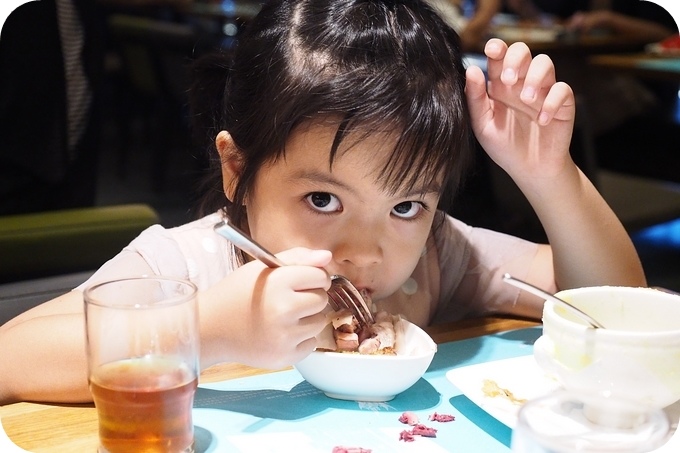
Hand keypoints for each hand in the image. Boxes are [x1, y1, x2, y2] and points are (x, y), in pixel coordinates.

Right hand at [202, 248, 331, 368]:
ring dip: (308, 318)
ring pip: (320, 322)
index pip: (321, 276)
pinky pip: (311, 344)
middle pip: (323, 299)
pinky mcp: (285, 357)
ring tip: (284, 317)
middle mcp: (284, 309)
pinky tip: (280, 333)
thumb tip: (327, 257)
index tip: (300, 281)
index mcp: (278, 282)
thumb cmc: (237, 294)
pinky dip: (301, 339)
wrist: (211, 328)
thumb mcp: (262, 268)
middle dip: (310, 297)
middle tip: (288, 299)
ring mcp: (285, 336)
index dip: (313, 277)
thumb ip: (297, 257)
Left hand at [465, 39, 575, 183]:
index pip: (500, 57)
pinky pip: (563, 90)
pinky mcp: (562, 104)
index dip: (497, 47)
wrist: (529, 169)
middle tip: (508, 80)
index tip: (492, 50)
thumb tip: (471, 70)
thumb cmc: (504, 145)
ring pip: (545, 64)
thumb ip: (475, 100)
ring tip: (526, 100)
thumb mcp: (483, 126)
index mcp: (500, 85)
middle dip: (516, 58)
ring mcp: (543, 91)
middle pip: (523, 51)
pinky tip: (541, 120)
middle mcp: (522, 83)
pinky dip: (552, 102)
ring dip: (535, 77)